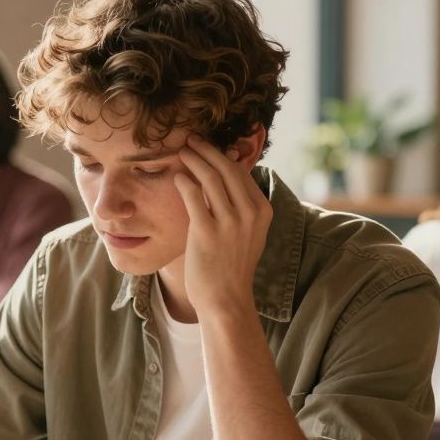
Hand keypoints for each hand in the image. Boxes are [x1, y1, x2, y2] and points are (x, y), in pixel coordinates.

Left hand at [174, 134, 271, 316]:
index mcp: (262, 211)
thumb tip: (226, 175)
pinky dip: (185, 182)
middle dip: (207, 150)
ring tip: (181, 152)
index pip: (241, 173)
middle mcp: (250, 213)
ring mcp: (230, 223)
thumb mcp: (247, 232)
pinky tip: (177, 176)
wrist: (225, 299)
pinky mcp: (207, 232)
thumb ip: (240, 205)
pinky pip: (194, 197)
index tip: (207, 146)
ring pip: (210, 178)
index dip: (222, 155)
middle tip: (190, 140)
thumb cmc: (231, 265)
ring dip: (194, 160)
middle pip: (227, 169)